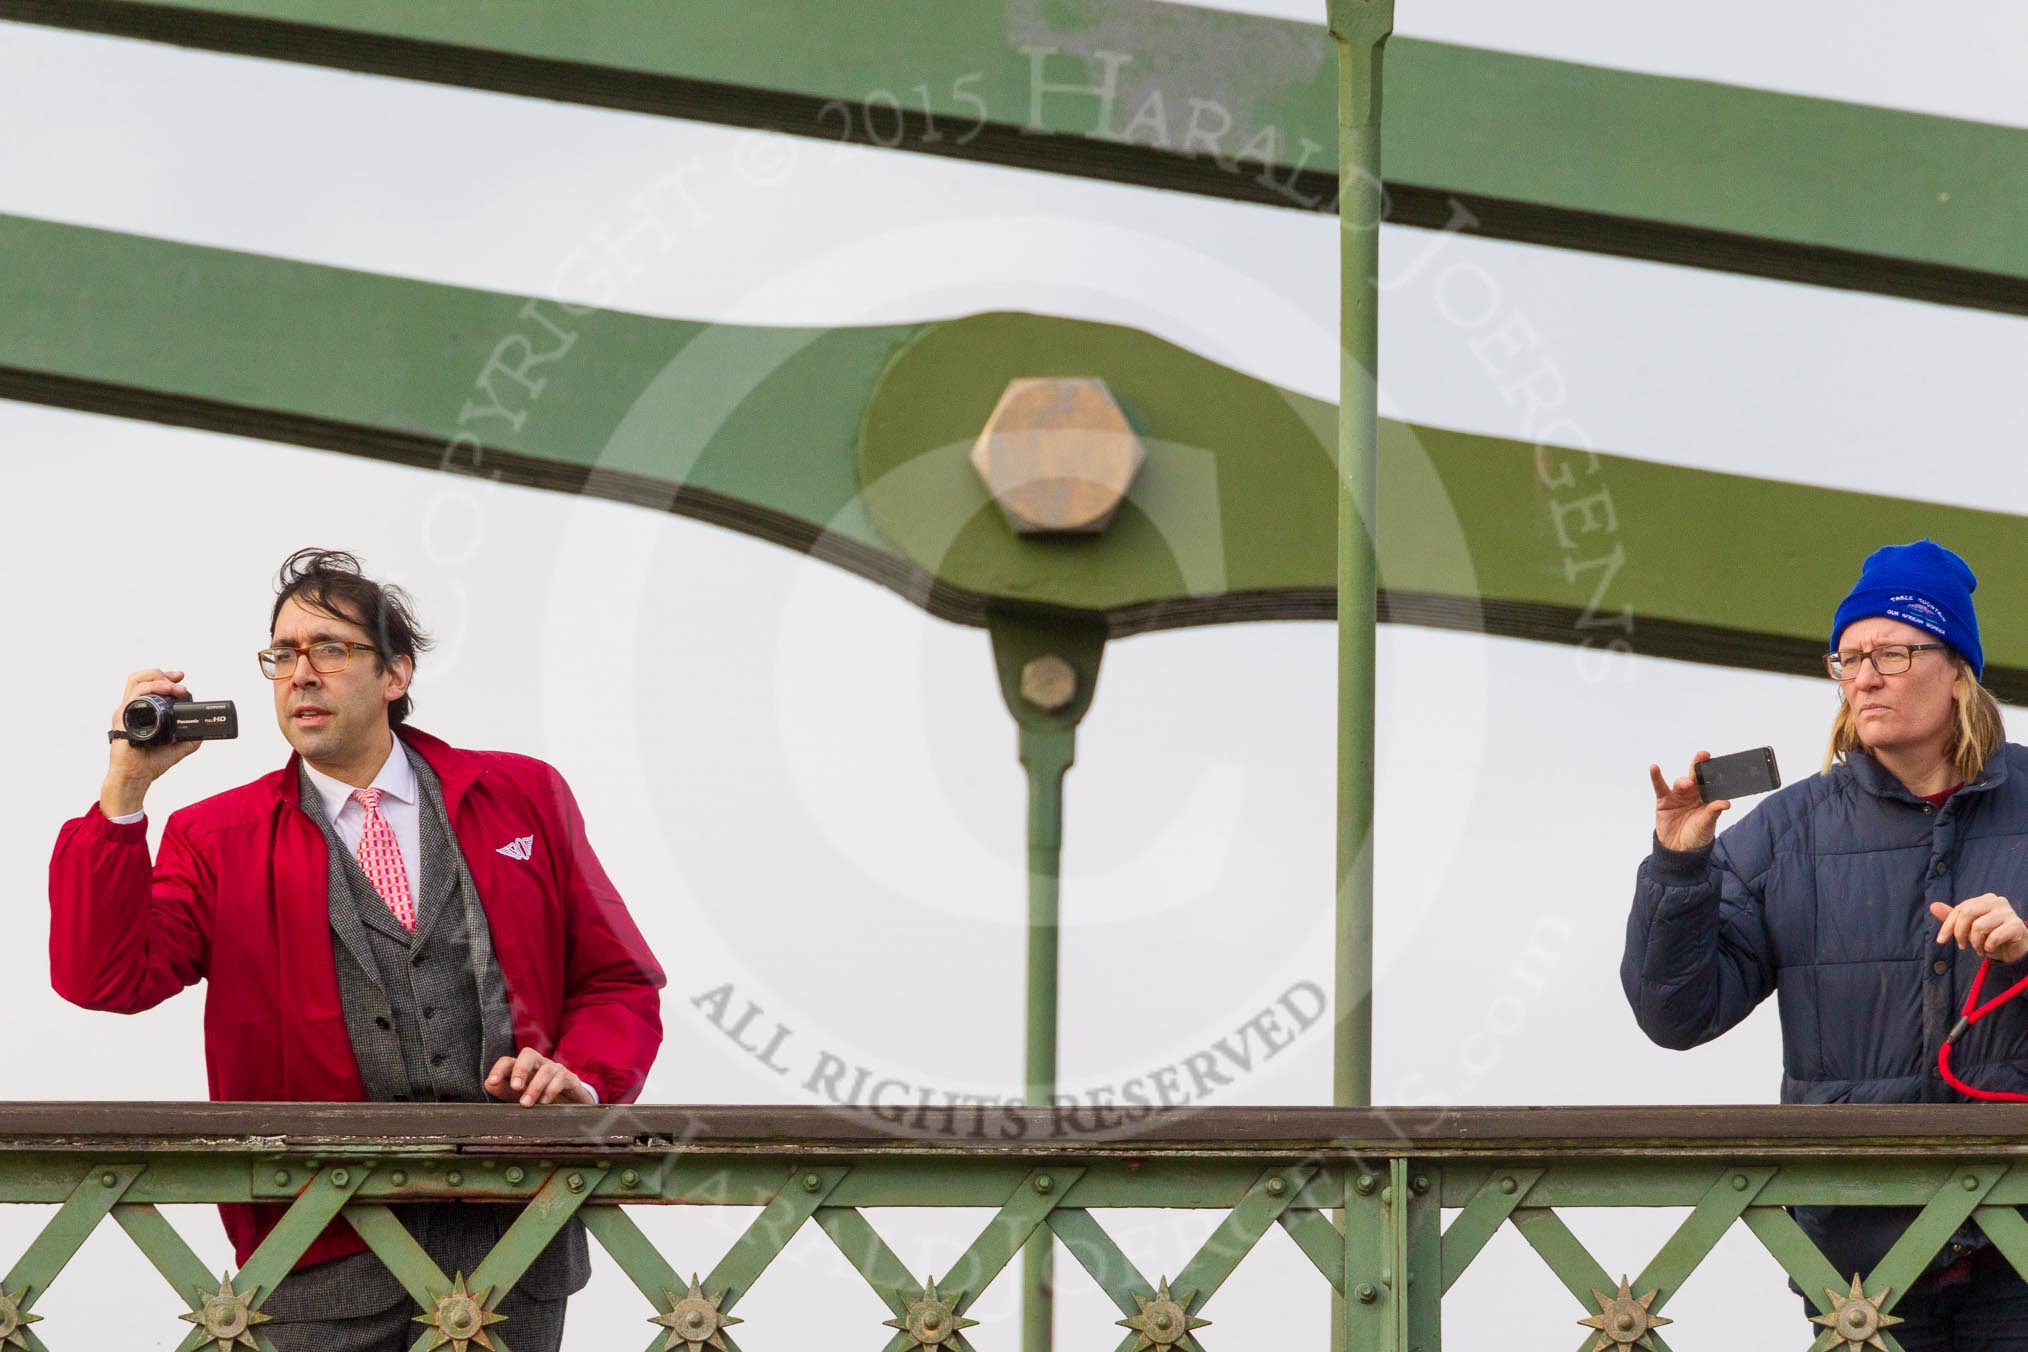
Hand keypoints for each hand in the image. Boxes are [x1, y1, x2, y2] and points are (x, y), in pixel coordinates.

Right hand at [100, 669, 204, 817]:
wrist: (136, 777)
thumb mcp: (177, 746)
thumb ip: (190, 737)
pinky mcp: (123, 720)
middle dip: (162, 675)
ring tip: (174, 688)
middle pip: (141, 678)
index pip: (148, 684)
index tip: (181, 679)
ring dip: (158, 680)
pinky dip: (149, 691)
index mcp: (142, 712)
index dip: (164, 677)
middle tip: (180, 682)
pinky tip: (164, 694)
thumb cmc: (150, 763)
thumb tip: (205, 731)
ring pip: (136, 682)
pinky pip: (133, 698)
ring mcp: (126, 712)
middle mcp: (132, 709)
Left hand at [485, 1047, 593, 1106]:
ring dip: (535, 1087)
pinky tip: (544, 1102)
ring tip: (526, 1103)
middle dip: (520, 1070)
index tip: (493, 1082)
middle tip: (515, 1087)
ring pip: (546, 1069)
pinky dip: (551, 1090)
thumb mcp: (519, 1098)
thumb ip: (503, 1091)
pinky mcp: (570, 1079)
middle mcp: (539, 1064)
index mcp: (523, 1068)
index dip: (499, 1069)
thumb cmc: (539, 1100)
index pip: (509, 1061)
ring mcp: (555, 1070)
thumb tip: (488, 1083)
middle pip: (528, 1054)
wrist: (569, 1108)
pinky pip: (561, 1078)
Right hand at [1650, 751, 1729, 852]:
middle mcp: (1693, 794)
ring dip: (1683, 781)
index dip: (1712, 771)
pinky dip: (1656, 777)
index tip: (1716, 761)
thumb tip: (1725, 803)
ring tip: (1686, 784)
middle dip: (1699, 765)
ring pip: (1680, 783)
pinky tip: (1654, 768)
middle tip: (1702, 756)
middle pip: (1696, 777)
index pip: (1710, 782)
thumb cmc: (1696, 836)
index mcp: (1706, 798)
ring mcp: (1678, 796)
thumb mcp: (1707, 825)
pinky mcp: (1664, 800)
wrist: (1679, 850)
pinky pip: (1660, 787)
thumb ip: (1713, 812)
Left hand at [1930, 894, 2027, 963]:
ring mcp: (2008, 912)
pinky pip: (1994, 936)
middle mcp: (1997, 901)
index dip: (1948, 926)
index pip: (1960, 909)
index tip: (1941, 941)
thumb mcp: (1969, 927)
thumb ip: (1953, 917)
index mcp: (1985, 899)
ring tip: (1979, 950)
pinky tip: (1990, 949)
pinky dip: (1988, 946)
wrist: (2016, 948)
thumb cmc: (1991, 935)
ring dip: (1975, 943)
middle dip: (1960, 933)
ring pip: (1980, 926)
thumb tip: (1933, 906)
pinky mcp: (2017, 926)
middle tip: (1963, 946)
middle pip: (1968, 913)